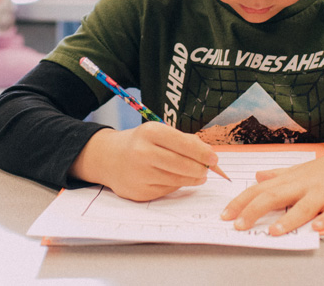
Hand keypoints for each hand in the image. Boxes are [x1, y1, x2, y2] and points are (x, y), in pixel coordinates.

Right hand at [69, 122, 220, 200]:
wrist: (109, 158)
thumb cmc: (140, 143)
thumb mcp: (158, 132)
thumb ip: (183, 140)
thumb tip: (208, 153)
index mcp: (149, 132)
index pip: (183, 143)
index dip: (202, 152)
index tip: (214, 158)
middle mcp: (142, 152)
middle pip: (181, 164)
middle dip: (200, 168)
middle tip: (209, 169)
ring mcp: (139, 174)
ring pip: (176, 179)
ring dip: (193, 178)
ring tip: (199, 175)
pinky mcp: (139, 191)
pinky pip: (167, 189)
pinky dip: (177, 185)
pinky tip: (179, 179)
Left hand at [220, 142, 323, 234]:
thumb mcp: (300, 169)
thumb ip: (278, 175)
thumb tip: (256, 177)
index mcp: (292, 179)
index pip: (261, 190)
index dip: (242, 202)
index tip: (226, 214)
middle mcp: (304, 185)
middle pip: (276, 196)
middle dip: (255, 210)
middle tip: (239, 225)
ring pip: (304, 206)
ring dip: (289, 219)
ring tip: (273, 231)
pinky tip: (317, 228)